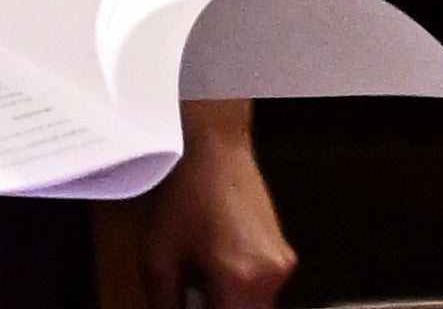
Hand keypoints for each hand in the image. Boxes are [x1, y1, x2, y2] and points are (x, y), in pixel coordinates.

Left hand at [119, 103, 295, 307]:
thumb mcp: (158, 258)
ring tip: (201, 274)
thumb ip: (166, 305)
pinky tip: (217, 263)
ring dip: (229, 303)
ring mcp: (282, 267)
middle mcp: (270, 278)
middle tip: (193, 294)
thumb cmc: (182, 196)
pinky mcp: (285, 256)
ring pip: (255, 308)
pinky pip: (263, 290)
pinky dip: (240, 289)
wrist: (213, 149)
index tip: (190, 303)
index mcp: (239, 281)